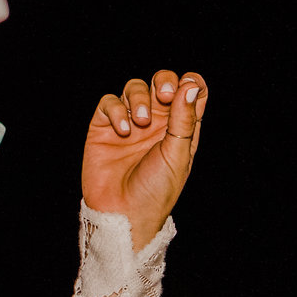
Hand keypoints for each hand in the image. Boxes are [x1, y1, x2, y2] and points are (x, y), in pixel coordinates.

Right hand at [81, 70, 205, 250]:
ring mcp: (130, 123)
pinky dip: (116, 110)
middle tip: (163, 97)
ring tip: (140, 122)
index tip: (188, 87)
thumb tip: (191, 86)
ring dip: (139, 97)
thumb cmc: (155, 192)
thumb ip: (184, 119)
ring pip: (135, 87)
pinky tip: (123, 131)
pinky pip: (109, 102)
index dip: (192, 83)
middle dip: (163, 81)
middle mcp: (156, 123)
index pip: (191, 93)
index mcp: (180, 129)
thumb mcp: (177, 155)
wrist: (122, 214)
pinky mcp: (104, 127)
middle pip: (162, 82)